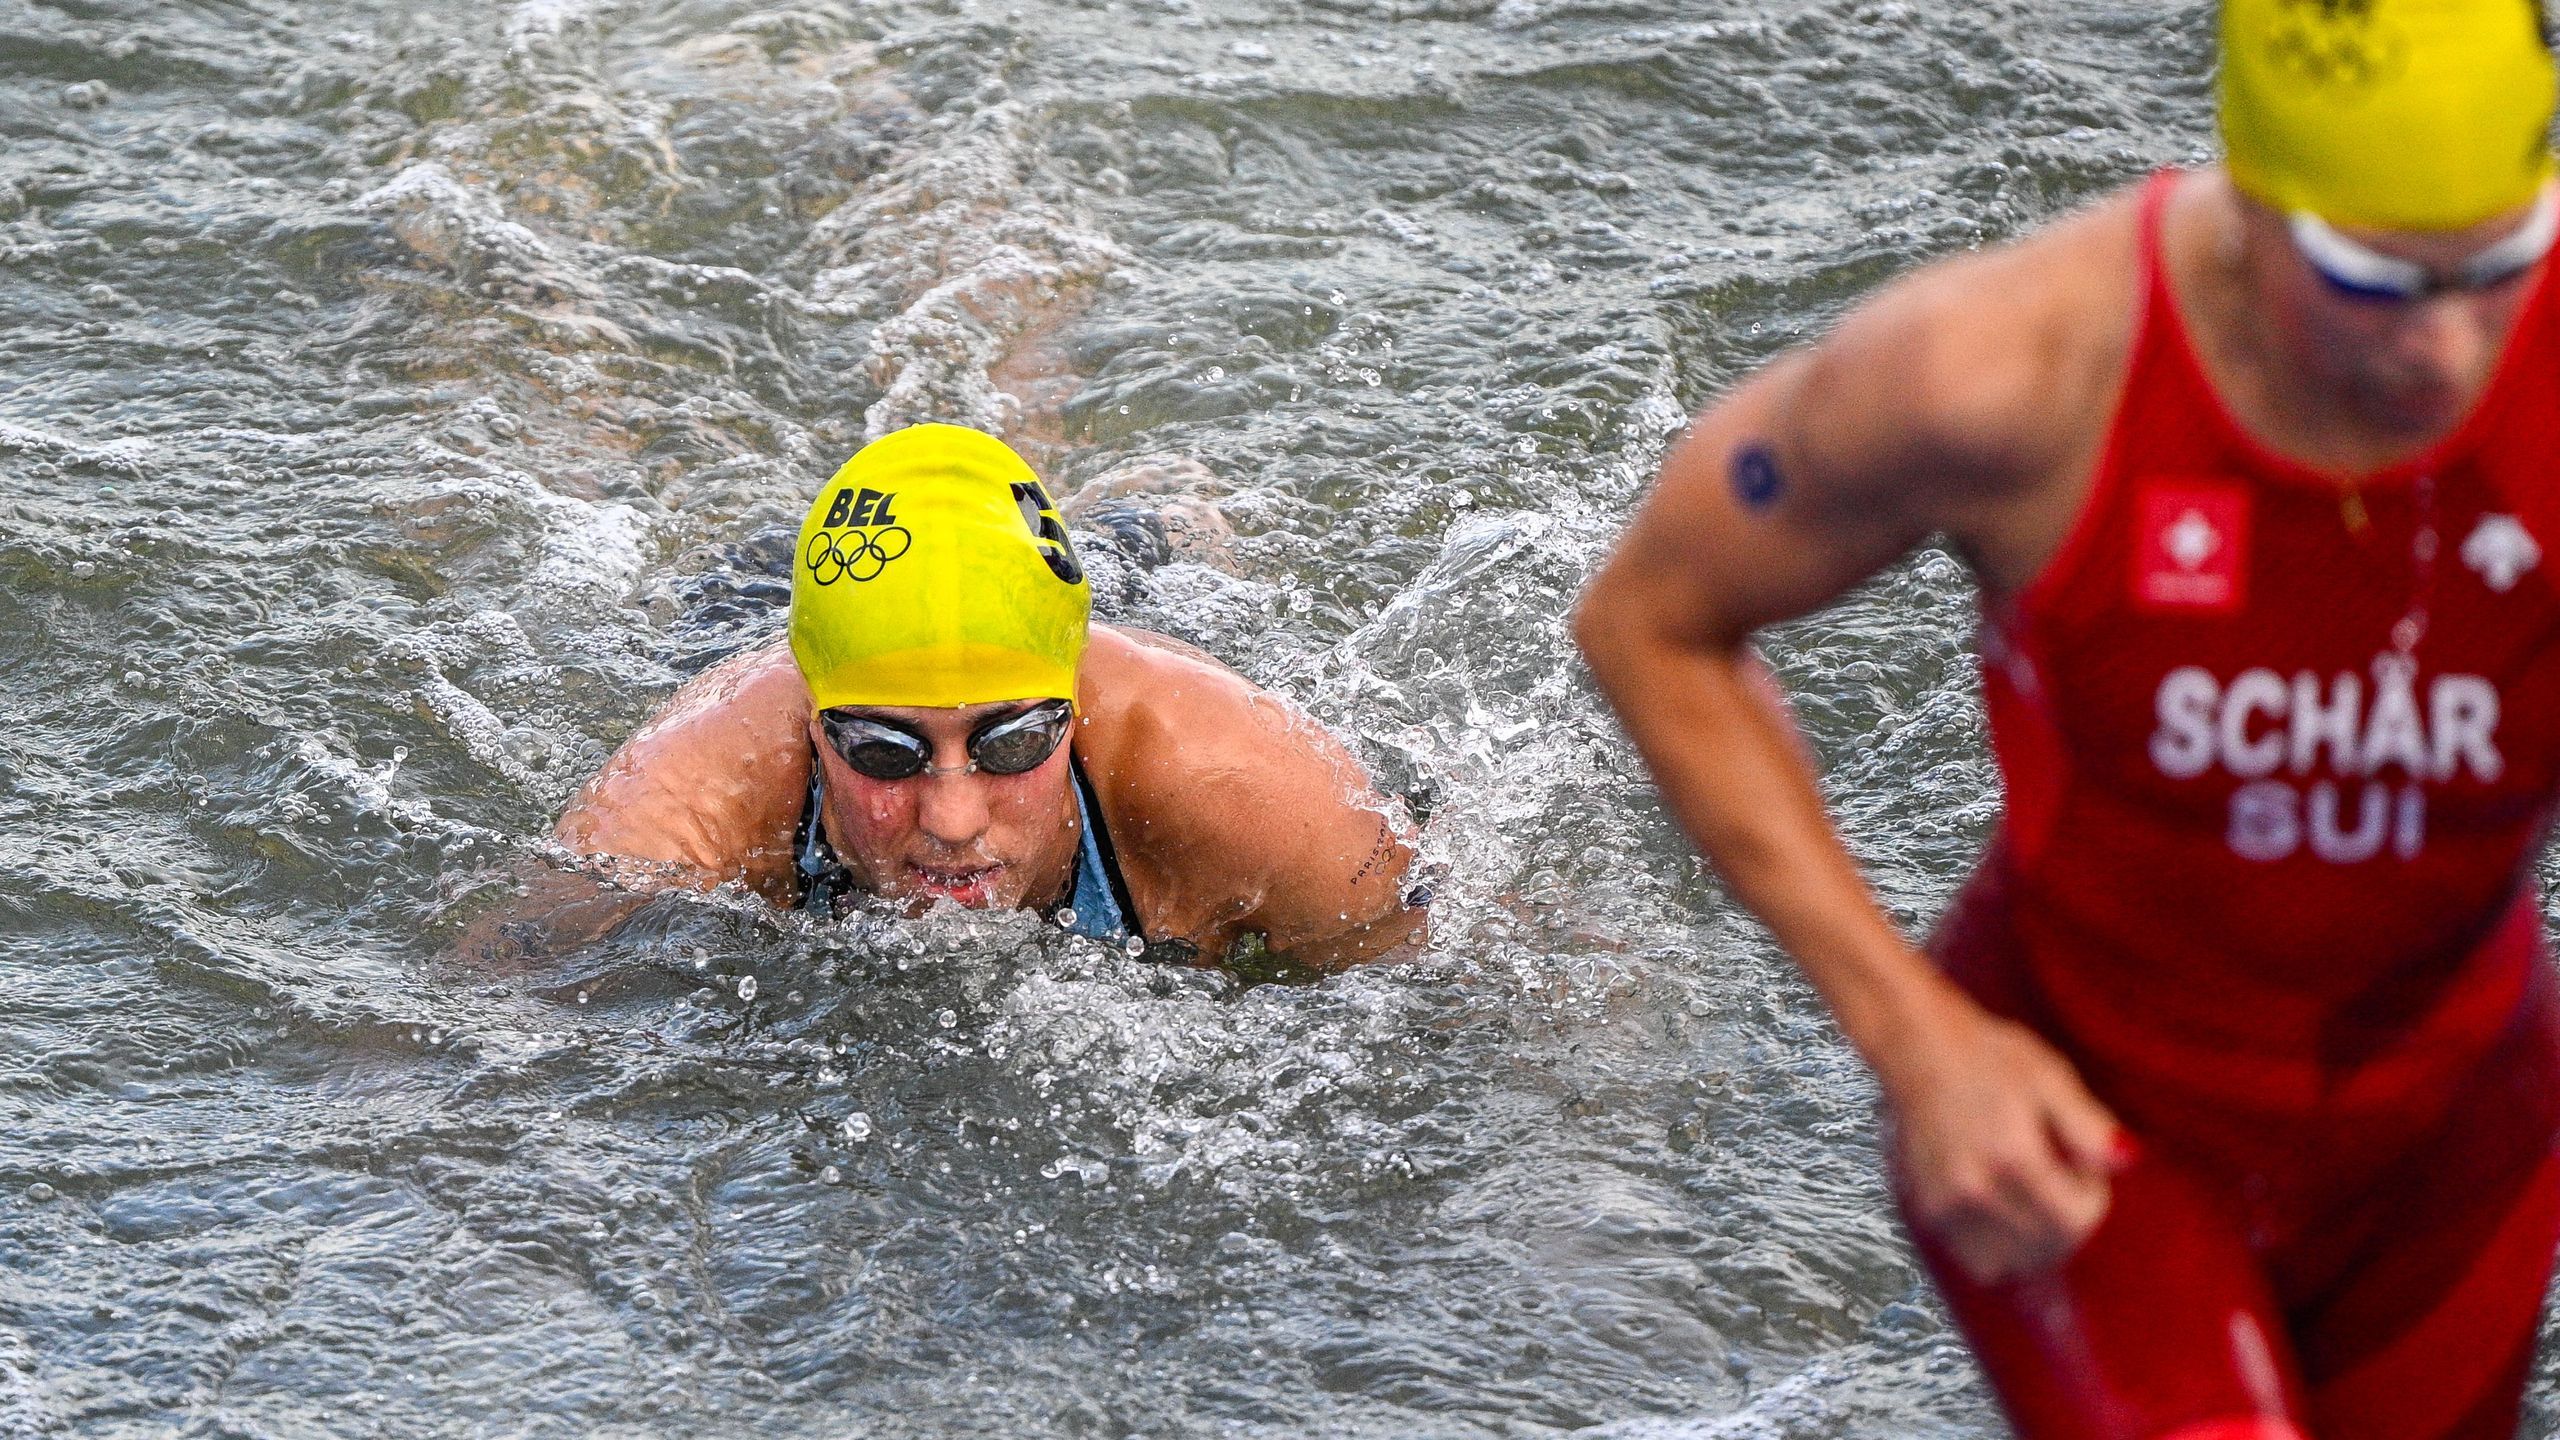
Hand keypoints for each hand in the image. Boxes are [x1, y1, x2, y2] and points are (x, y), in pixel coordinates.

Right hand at [1878, 989, 2127, 1284]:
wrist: (1918, 1048)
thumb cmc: (1989, 1056)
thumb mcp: (2050, 1076)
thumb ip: (2089, 1125)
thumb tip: (2128, 1161)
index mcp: (2012, 1156)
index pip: (2075, 1221)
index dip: (2093, 1199)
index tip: (2082, 1167)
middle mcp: (1976, 1188)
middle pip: (2047, 1247)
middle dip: (2067, 1219)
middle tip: (2058, 1175)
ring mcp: (1946, 1205)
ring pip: (2013, 1263)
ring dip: (2035, 1242)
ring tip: (2030, 1193)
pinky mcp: (1928, 1211)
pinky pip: (1977, 1260)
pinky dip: (2000, 1249)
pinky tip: (2003, 1209)